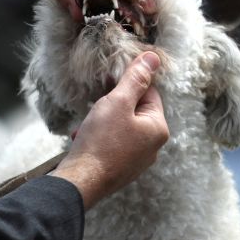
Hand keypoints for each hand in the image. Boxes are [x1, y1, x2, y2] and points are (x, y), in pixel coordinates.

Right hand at [52, 52, 167, 208]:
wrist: (81, 181)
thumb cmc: (101, 141)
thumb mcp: (118, 102)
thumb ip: (135, 79)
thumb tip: (153, 58)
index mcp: (158, 129)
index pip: (149, 93)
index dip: (129, 84)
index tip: (109, 82)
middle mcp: (152, 147)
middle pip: (135, 111)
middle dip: (113, 104)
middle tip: (96, 105)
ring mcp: (137, 161)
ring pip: (121, 128)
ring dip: (103, 121)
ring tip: (88, 124)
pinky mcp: (120, 170)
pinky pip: (112, 145)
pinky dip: (99, 138)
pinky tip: (83, 138)